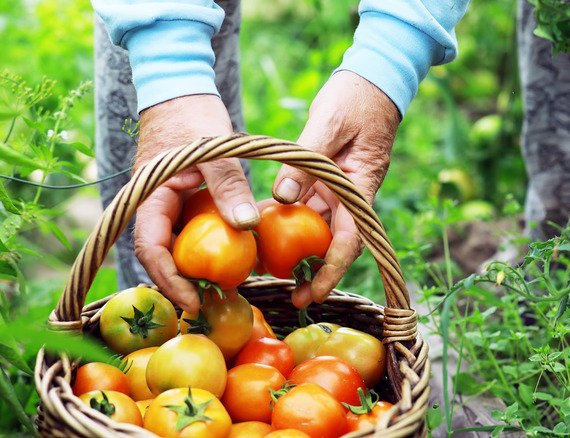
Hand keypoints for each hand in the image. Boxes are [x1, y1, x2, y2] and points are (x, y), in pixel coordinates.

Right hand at [133, 94, 259, 313]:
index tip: (192, 299)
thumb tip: (246, 227)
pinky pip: (193, 229)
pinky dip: (209, 245)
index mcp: (150, 196)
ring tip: (225, 287)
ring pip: (178, 244)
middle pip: (163, 254)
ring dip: (197, 267)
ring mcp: (169, 203)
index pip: (150, 248)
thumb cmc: (192, 113)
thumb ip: (228, 187)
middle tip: (213, 303)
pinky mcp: (184, 199)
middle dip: (184, 281)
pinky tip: (233, 256)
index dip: (169, 279)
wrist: (181, 86)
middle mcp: (154, 205)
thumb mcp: (215, 150)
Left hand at [271, 70, 401, 307]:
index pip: (350, 239)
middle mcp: (350, 194)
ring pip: (318, 226)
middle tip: (292, 296)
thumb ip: (305, 161)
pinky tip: (265, 225)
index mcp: (359, 186)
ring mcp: (338, 188)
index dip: (332, 269)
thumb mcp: (328, 124)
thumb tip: (282, 196)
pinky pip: (307, 204)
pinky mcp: (326, 179)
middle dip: (315, 271)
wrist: (372, 81)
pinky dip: (289, 217)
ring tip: (271, 267)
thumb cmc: (356, 99)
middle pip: (334, 241)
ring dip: (299, 248)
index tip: (315, 292)